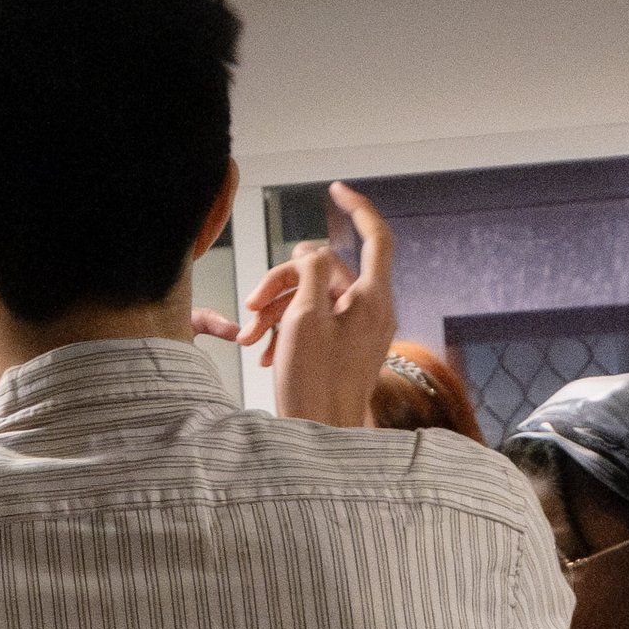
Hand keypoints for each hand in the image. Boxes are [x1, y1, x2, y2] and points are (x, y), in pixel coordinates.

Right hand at [266, 184, 394, 427]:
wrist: (322, 439)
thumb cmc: (314, 385)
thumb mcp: (304, 318)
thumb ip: (310, 273)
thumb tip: (312, 253)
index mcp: (373, 298)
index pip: (376, 236)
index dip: (358, 208)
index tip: (336, 190)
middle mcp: (373, 310)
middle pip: (326, 270)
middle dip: (284, 279)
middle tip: (253, 305)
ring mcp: (361, 330)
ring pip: (315, 296)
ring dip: (279, 308)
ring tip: (253, 336)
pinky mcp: (346, 348)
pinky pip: (317, 320)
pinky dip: (289, 327)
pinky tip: (264, 349)